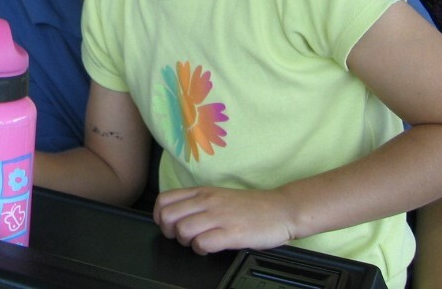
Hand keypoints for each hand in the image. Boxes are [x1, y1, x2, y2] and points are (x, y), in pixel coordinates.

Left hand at [153, 186, 295, 254]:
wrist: (282, 209)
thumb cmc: (251, 206)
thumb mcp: (220, 196)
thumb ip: (199, 202)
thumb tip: (177, 216)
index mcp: (203, 191)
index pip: (165, 199)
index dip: (159, 216)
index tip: (166, 225)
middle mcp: (208, 201)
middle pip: (168, 216)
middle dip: (168, 231)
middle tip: (181, 237)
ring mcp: (220, 216)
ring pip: (182, 229)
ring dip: (185, 241)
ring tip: (197, 243)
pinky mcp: (233, 233)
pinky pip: (203, 243)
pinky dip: (201, 249)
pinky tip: (210, 248)